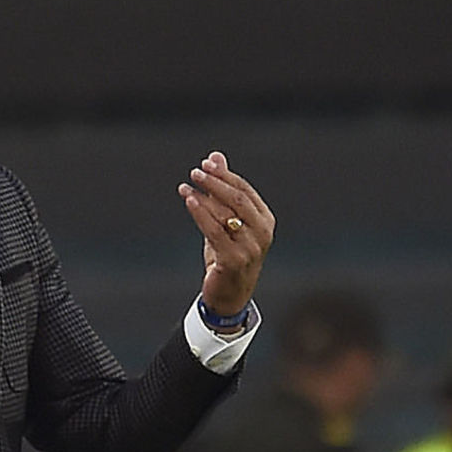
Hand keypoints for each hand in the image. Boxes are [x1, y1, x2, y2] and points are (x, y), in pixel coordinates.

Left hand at [178, 151, 274, 317]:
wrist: (230, 294)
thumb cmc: (228, 255)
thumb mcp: (226, 222)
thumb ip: (222, 190)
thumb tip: (215, 157)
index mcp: (265, 220)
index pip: (245, 190)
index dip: (225, 175)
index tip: (206, 164)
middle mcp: (262, 232)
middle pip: (237, 199)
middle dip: (216, 183)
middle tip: (196, 172)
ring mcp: (250, 247)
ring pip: (225, 214)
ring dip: (204, 197)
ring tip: (186, 186)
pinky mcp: (233, 259)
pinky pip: (215, 231)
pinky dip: (201, 214)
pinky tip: (190, 202)